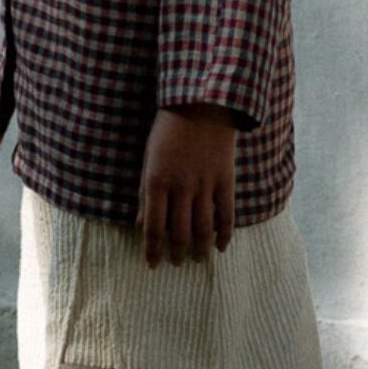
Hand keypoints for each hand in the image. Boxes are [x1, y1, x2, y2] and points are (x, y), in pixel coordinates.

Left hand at [138, 105, 236, 267]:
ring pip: (204, 229)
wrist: (201, 104)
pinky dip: (224, 234)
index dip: (153, 250)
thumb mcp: (148, 159)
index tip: (153, 265)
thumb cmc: (168, 131)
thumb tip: (140, 225)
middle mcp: (181, 187)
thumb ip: (145, 194)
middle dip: (177, 253)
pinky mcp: (225, 180)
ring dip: (200, 250)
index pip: (154, 228)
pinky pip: (227, 215)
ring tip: (198, 260)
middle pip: (180, 232)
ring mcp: (205, 184)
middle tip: (177, 264)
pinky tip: (221, 246)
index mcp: (157, 182)